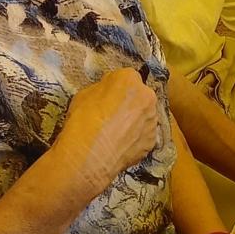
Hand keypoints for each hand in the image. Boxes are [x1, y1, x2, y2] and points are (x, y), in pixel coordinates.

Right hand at [52, 67, 159, 199]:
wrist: (89, 156)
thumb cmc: (83, 121)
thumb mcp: (84, 94)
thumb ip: (102, 89)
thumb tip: (108, 94)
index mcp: (129, 79)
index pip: (127, 77)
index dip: (116, 87)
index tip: (108, 97)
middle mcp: (147, 97)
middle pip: (140, 96)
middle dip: (130, 103)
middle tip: (113, 115)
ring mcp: (152, 120)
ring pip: (144, 116)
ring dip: (135, 121)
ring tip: (117, 133)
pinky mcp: (151, 141)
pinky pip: (143, 135)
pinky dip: (135, 138)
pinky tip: (120, 145)